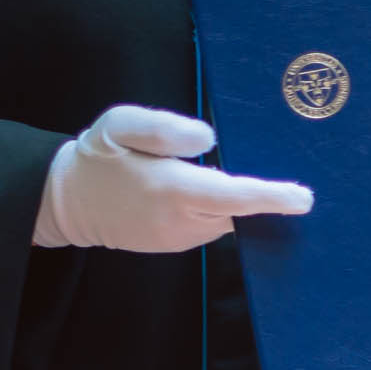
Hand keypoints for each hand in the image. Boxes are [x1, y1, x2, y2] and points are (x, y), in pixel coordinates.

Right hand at [33, 104, 313, 251]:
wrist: (66, 202)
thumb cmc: (97, 156)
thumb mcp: (119, 124)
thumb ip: (164, 128)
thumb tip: (210, 140)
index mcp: (170, 188)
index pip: (233, 197)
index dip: (271, 197)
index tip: (303, 197)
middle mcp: (179, 221)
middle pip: (238, 212)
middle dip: (263, 197)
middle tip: (286, 178)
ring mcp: (178, 239)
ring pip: (227, 220)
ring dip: (238, 202)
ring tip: (245, 177)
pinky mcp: (174, 245)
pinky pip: (211, 226)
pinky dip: (221, 210)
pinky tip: (212, 191)